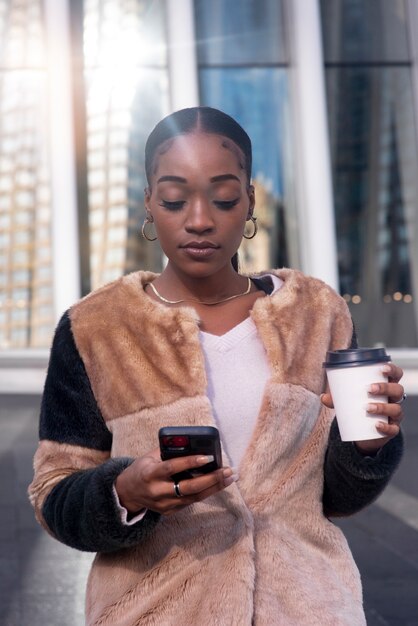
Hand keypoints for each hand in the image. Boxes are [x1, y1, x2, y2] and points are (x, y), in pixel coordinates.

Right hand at [115, 448, 236, 515]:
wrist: (128, 493)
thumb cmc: (142, 469)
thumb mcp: (150, 456)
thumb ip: (169, 451)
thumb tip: (192, 443)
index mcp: (150, 474)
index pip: (172, 468)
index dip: (190, 462)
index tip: (208, 457)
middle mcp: (158, 492)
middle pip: (188, 488)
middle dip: (211, 479)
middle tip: (227, 470)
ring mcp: (164, 504)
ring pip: (194, 498)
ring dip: (214, 487)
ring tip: (229, 477)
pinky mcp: (170, 511)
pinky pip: (191, 502)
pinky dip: (206, 492)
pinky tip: (218, 484)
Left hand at [321, 362, 404, 454]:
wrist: (364, 431)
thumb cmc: (358, 406)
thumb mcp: (347, 399)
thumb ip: (336, 397)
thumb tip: (323, 397)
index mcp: (386, 386)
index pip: (396, 374)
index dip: (392, 369)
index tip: (381, 368)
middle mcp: (394, 399)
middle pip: (397, 390)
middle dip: (385, 388)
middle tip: (369, 388)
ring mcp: (394, 415)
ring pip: (396, 409)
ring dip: (382, 407)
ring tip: (367, 407)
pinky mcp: (392, 429)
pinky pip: (393, 429)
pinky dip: (386, 427)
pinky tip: (376, 424)